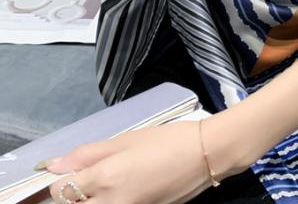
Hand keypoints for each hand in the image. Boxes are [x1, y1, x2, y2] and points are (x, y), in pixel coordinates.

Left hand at [44, 116, 247, 203]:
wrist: (204, 156)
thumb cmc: (167, 140)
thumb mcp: (128, 139)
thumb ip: (89, 153)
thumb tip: (53, 165)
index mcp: (106, 176)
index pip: (61, 189)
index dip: (60, 179)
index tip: (71, 170)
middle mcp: (111, 202)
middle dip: (74, 196)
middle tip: (91, 179)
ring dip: (91, 201)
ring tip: (108, 185)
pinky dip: (110, 203)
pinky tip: (124, 190)